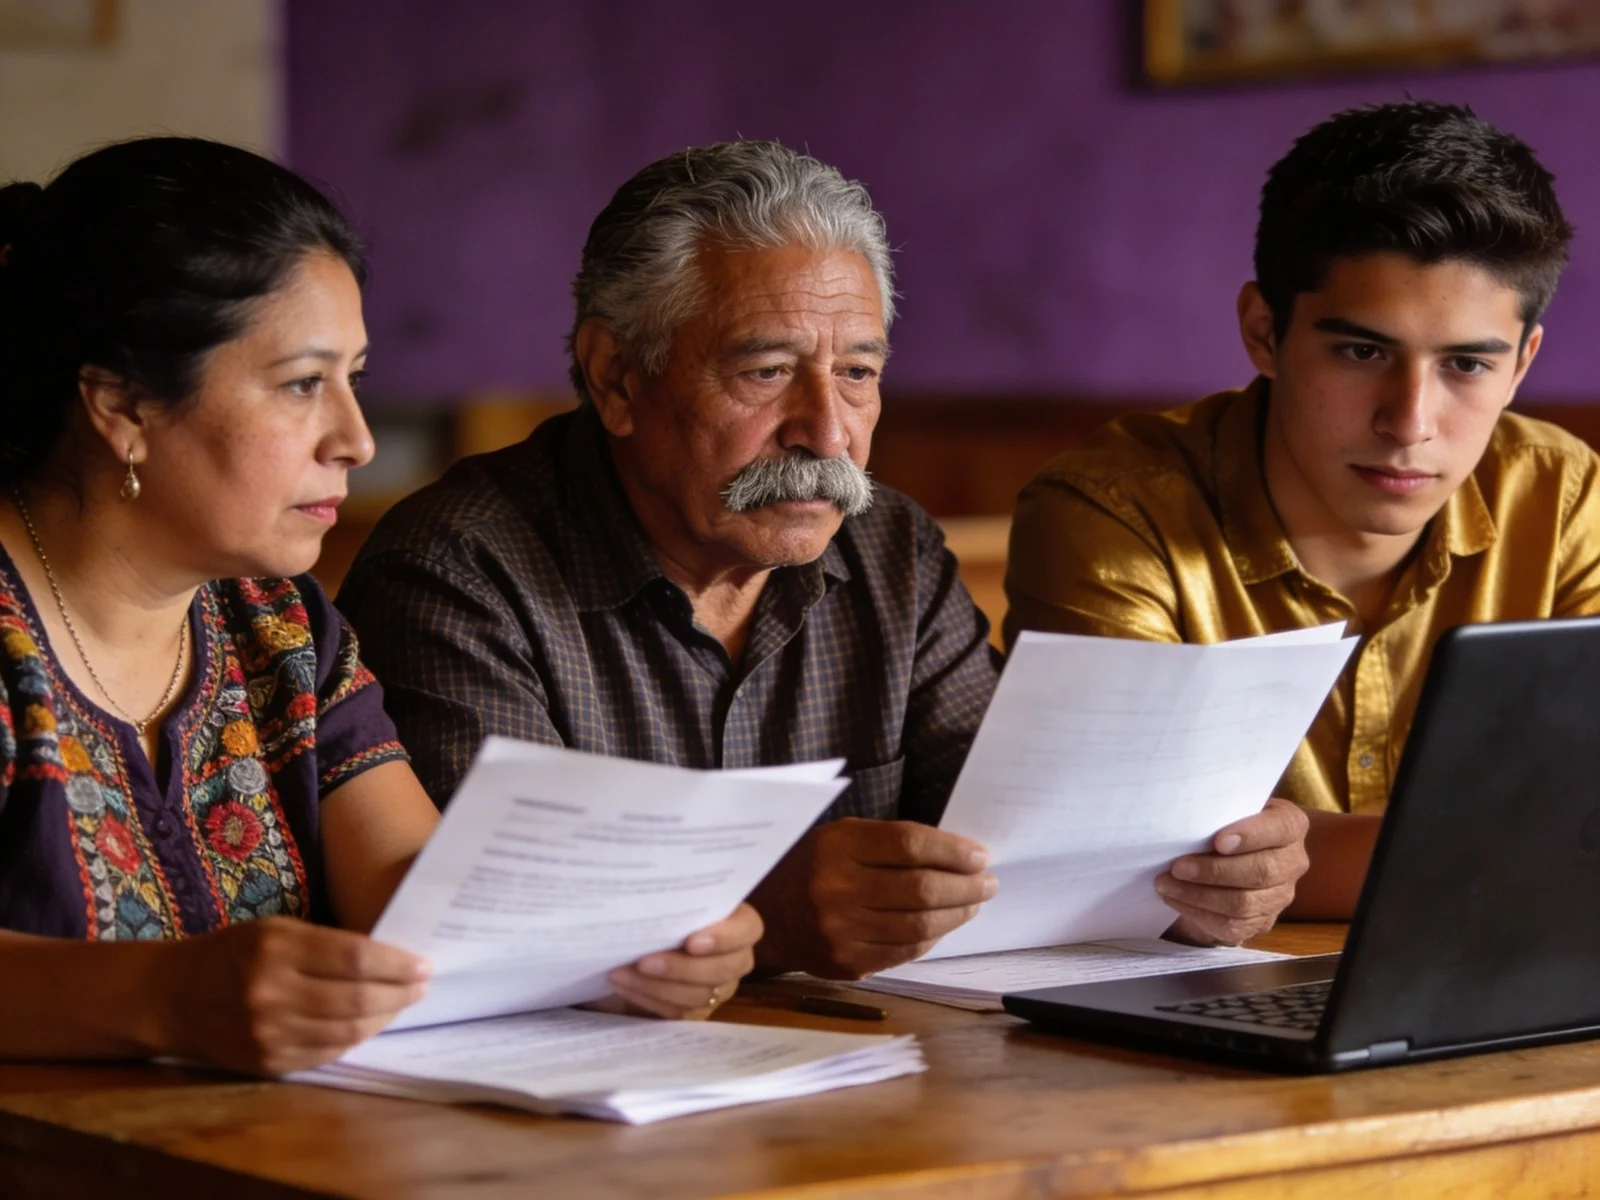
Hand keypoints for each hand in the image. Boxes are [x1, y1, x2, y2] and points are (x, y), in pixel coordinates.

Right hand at [157, 917, 429, 1076]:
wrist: (167, 997)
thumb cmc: (231, 952)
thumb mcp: (276, 929)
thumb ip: (327, 943)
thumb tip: (390, 957)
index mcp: (276, 948)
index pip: (357, 958)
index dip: (398, 964)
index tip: (424, 964)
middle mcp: (271, 992)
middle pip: (358, 999)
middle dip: (400, 994)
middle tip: (422, 986)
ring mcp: (267, 1033)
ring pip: (348, 1032)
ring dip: (384, 1019)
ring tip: (401, 1004)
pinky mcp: (265, 1062)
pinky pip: (326, 1053)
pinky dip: (355, 1039)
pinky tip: (369, 1025)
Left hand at [605, 903, 762, 1018]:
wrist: (636, 940)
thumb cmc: (656, 910)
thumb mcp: (666, 896)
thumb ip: (670, 891)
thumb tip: (650, 868)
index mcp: (736, 921)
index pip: (749, 929)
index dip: (724, 938)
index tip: (690, 941)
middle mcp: (734, 956)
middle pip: (726, 969)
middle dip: (682, 968)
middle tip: (644, 960)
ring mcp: (717, 987)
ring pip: (699, 995)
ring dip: (657, 985)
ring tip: (621, 971)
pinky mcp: (695, 1011)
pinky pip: (677, 1012)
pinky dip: (646, 998)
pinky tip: (622, 983)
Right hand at [747, 818, 995, 978]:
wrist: (764, 914)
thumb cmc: (813, 867)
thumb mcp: (842, 837)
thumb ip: (892, 843)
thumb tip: (959, 856)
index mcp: (837, 847)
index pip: (910, 844)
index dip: (953, 851)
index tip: (981, 856)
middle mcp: (836, 888)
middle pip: (921, 889)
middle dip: (966, 887)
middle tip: (987, 883)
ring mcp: (840, 931)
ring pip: (919, 927)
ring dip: (957, 915)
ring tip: (972, 904)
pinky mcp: (846, 962)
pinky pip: (904, 953)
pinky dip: (931, 938)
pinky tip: (942, 925)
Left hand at [1157, 797, 1309, 945]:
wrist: (1232, 857)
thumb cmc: (1225, 825)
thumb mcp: (1228, 810)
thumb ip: (1218, 812)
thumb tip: (1183, 820)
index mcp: (1289, 825)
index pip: (1281, 828)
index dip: (1251, 835)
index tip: (1219, 841)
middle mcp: (1293, 862)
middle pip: (1261, 872)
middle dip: (1214, 871)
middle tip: (1177, 867)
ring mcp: (1280, 895)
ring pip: (1243, 903)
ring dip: (1198, 895)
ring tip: (1166, 884)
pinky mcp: (1262, 921)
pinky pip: (1231, 925)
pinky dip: (1197, 912)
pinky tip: (1174, 899)